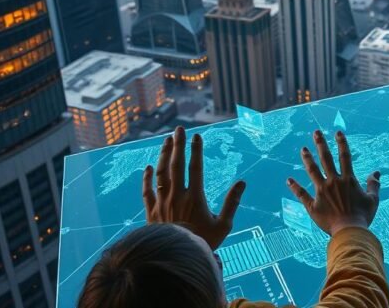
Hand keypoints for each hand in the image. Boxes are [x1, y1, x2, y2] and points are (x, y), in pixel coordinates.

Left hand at [142, 126, 244, 249]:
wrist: (176, 259)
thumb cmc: (203, 243)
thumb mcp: (223, 225)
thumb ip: (232, 202)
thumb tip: (242, 183)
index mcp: (194, 197)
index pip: (195, 167)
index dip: (196, 150)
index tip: (197, 136)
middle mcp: (176, 196)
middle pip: (176, 164)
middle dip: (178, 145)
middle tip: (179, 129)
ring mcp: (161, 203)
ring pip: (161, 173)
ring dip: (163, 155)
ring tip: (166, 141)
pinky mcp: (151, 212)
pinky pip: (146, 191)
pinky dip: (146, 178)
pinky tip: (148, 167)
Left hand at [287, 130, 380, 235]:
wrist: (349, 232)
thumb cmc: (363, 217)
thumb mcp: (373, 200)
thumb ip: (374, 185)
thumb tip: (376, 172)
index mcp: (348, 180)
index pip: (344, 156)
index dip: (341, 143)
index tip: (337, 132)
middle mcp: (333, 182)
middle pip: (325, 159)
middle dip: (320, 144)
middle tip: (315, 132)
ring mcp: (322, 192)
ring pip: (312, 172)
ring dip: (307, 159)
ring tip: (303, 149)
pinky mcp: (313, 205)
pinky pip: (302, 194)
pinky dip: (295, 187)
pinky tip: (289, 180)